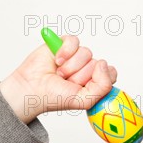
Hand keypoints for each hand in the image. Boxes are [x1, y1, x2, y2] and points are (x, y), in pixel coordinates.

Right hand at [0, 35, 117, 122]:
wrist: (32, 89)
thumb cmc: (55, 97)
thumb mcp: (84, 100)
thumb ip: (103, 87)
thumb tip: (103, 63)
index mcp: (95, 83)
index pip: (111, 73)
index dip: (100, 78)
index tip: (86, 86)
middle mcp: (88, 68)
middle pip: (98, 64)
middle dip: (80, 76)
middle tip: (67, 83)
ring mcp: (77, 56)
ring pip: (86, 53)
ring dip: (71, 66)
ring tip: (59, 74)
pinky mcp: (65, 44)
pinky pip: (74, 41)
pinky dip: (65, 51)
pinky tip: (56, 60)